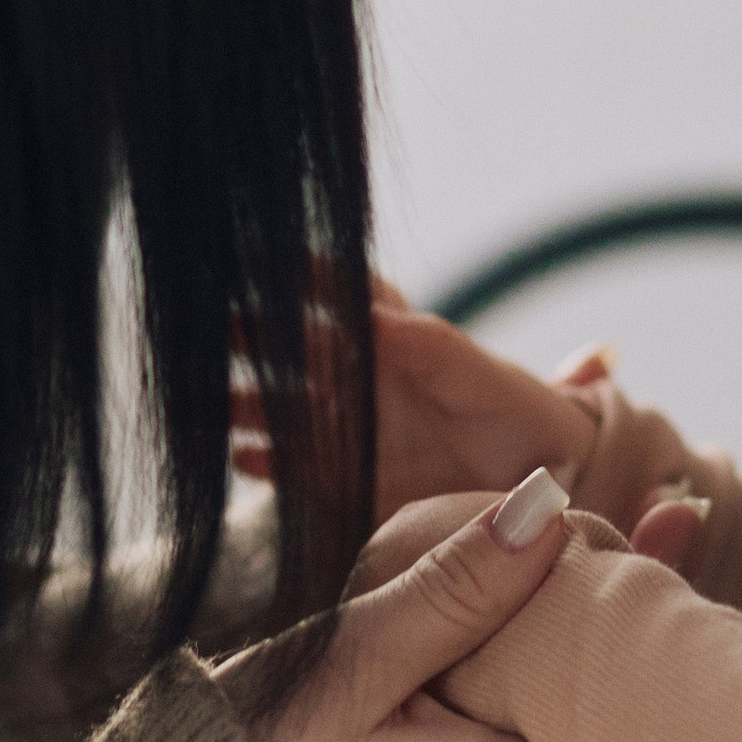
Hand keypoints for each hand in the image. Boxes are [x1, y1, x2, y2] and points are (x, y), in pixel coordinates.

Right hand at [230, 269, 599, 523]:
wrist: (544, 489)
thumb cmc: (520, 417)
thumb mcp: (483, 380)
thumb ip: (433, 348)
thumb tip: (374, 318)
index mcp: (392, 337)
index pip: (336, 292)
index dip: (295, 270)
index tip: (251, 252)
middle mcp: (358, 377)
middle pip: (287, 346)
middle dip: (245, 333)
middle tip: (197, 322)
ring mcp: (346, 429)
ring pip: (276, 405)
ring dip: (238, 400)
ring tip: (197, 397)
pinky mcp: (344, 480)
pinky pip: (291, 466)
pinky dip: (264, 462)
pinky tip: (238, 457)